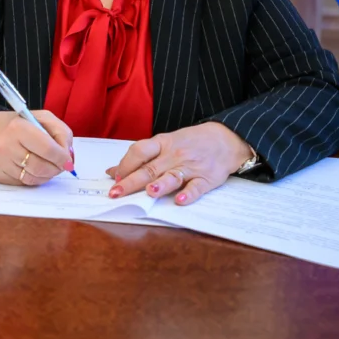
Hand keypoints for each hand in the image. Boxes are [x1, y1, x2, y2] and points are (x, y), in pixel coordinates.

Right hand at [0, 109, 73, 186]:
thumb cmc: (17, 124)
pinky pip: (24, 183)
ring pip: (34, 178)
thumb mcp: (40, 117)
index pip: (48, 149)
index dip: (62, 157)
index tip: (68, 161)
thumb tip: (69, 157)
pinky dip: (34, 178)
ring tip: (48, 166)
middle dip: (56, 168)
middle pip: (42, 167)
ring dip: (47, 175)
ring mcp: (0, 163)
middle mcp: (6, 146)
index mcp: (18, 127)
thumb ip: (61, 132)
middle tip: (60, 165)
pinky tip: (34, 169)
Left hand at [108, 123, 252, 204]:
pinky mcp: (206, 178)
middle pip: (150, 168)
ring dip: (160, 184)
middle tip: (116, 193)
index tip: (115, 177)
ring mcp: (191, 167)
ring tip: (149, 192)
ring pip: (172, 176)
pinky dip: (189, 194)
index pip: (140, 151)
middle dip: (131, 181)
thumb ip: (141, 157)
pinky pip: (196, 187)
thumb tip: (113, 172)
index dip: (125, 164)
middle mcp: (174, 155)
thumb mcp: (165, 143)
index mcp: (163, 143)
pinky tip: (180, 201)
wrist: (225, 138)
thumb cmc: (190, 142)